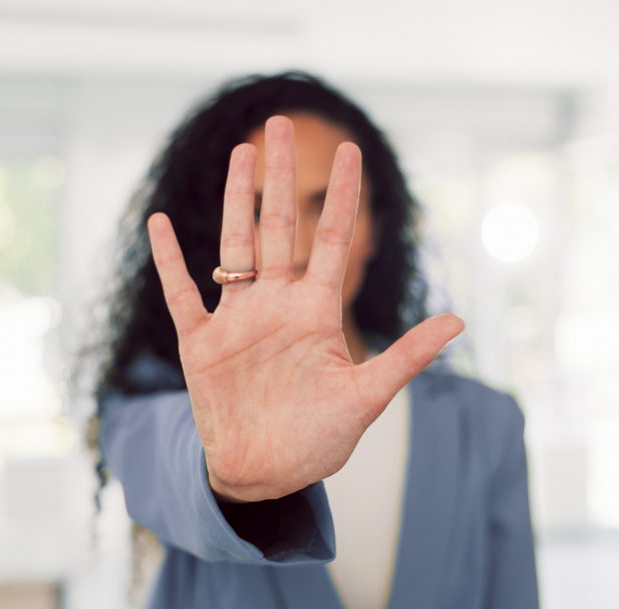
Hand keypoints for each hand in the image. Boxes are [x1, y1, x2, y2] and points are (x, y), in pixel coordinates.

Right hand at [147, 115, 463, 502]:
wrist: (266, 475)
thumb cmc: (318, 440)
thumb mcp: (367, 398)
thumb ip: (406, 357)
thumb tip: (458, 321)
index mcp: (316, 312)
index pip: (330, 240)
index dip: (341, 195)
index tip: (351, 150)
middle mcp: (276, 306)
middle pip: (278, 226)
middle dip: (280, 176)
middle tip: (278, 123)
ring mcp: (237, 321)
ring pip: (235, 246)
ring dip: (236, 200)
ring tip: (240, 153)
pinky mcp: (201, 344)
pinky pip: (182, 294)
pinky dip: (171, 261)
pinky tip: (160, 224)